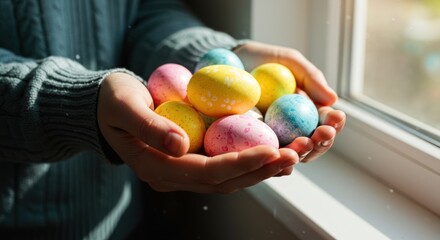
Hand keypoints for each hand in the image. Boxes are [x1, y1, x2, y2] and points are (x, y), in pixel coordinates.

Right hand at [97, 72, 298, 192]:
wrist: (105, 106)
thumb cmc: (112, 101)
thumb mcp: (124, 106)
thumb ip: (149, 126)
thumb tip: (181, 145)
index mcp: (156, 167)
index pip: (206, 171)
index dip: (240, 163)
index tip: (270, 150)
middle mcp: (173, 175)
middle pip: (223, 181)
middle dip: (259, 171)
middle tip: (291, 156)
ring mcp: (182, 170)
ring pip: (227, 178)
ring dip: (259, 169)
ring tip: (290, 156)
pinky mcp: (190, 160)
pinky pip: (224, 166)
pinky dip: (248, 162)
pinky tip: (270, 152)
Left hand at [234, 41, 345, 162]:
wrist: (229, 61)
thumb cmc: (262, 60)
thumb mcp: (289, 62)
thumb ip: (311, 78)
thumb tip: (333, 100)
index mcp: (307, 112)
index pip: (325, 123)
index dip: (333, 123)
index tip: (336, 117)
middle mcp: (292, 130)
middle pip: (313, 144)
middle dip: (322, 142)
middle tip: (323, 134)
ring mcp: (272, 139)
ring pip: (292, 155)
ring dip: (302, 152)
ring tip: (304, 144)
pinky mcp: (251, 145)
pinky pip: (264, 156)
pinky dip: (274, 160)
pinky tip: (278, 156)